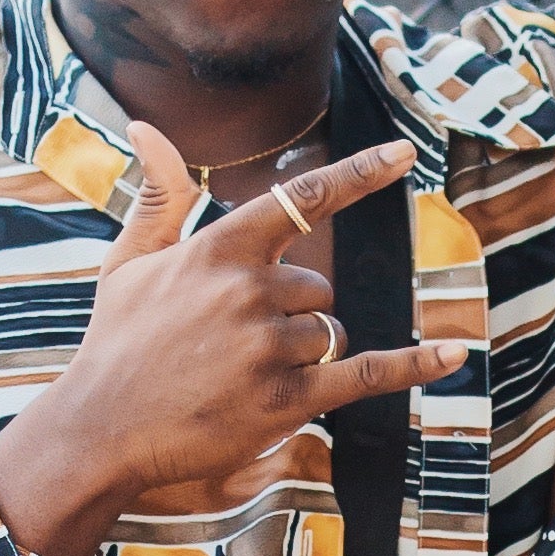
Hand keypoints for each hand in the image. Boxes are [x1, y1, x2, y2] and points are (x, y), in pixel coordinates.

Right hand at [0, 125, 429, 555]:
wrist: (100, 428)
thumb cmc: (115, 343)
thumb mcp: (129, 262)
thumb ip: (159, 196)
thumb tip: (147, 127)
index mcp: (219, 250)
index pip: (302, 198)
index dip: (359, 174)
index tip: (404, 155)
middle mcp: (250, 291)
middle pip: (317, 290)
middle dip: (292, 316)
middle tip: (233, 347)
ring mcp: (270, 347)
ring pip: (330, 336)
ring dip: (303, 357)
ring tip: (241, 377)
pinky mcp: (286, 401)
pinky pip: (366, 375)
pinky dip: (413, 365)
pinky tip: (454, 354)